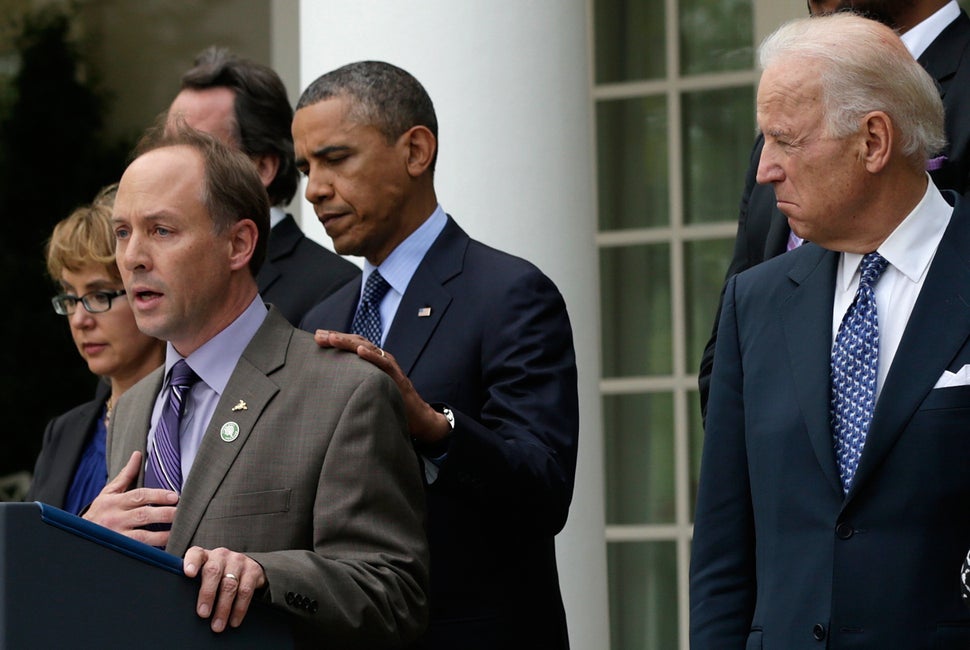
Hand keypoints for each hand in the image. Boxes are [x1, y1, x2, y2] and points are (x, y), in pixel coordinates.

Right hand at [82, 451, 177, 546]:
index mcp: (113, 502)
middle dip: (164, 514)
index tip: (174, 496)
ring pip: (142, 537)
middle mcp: (114, 519)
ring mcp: (116, 537)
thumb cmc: (99, 512)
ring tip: (179, 531)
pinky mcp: (119, 551)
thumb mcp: (108, 493)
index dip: (158, 495)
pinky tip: (167, 548)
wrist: (78, 536)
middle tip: (181, 512)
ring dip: (162, 535)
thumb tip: (138, 454)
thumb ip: (125, 475)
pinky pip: (138, 550)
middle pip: (143, 515)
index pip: (138, 496)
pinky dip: (153, 550)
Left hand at [183, 546, 266, 631]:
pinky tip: (234, 621)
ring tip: (217, 625)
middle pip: (213, 571)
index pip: (196, 553)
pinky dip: (239, 608)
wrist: (247, 566)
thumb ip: (189, 579)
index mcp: (205, 554)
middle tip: (202, 614)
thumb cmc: (216, 573)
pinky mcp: (253, 570)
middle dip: (207, 594)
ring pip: (230, 584)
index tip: (187, 574)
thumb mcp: (202, 572)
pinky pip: (246, 590)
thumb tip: (164, 598)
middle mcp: (221, 555)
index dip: (192, 562)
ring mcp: (238, 561)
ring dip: (223, 607)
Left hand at [314, 329, 451, 442]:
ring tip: (332, 338)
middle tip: (318, 335)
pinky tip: (360, 351)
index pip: (353, 345)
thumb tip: (331, 385)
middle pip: (357, 342)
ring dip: (349, 343)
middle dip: (337, 337)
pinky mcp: (398, 377)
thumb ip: (356, 382)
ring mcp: (390, 366)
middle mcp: (381, 359)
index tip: (316, 337)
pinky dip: (372, 356)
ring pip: (368, 349)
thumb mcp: (370, 389)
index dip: (336, 339)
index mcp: (373, 361)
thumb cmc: (392, 403)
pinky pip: (384, 363)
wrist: (418, 417)